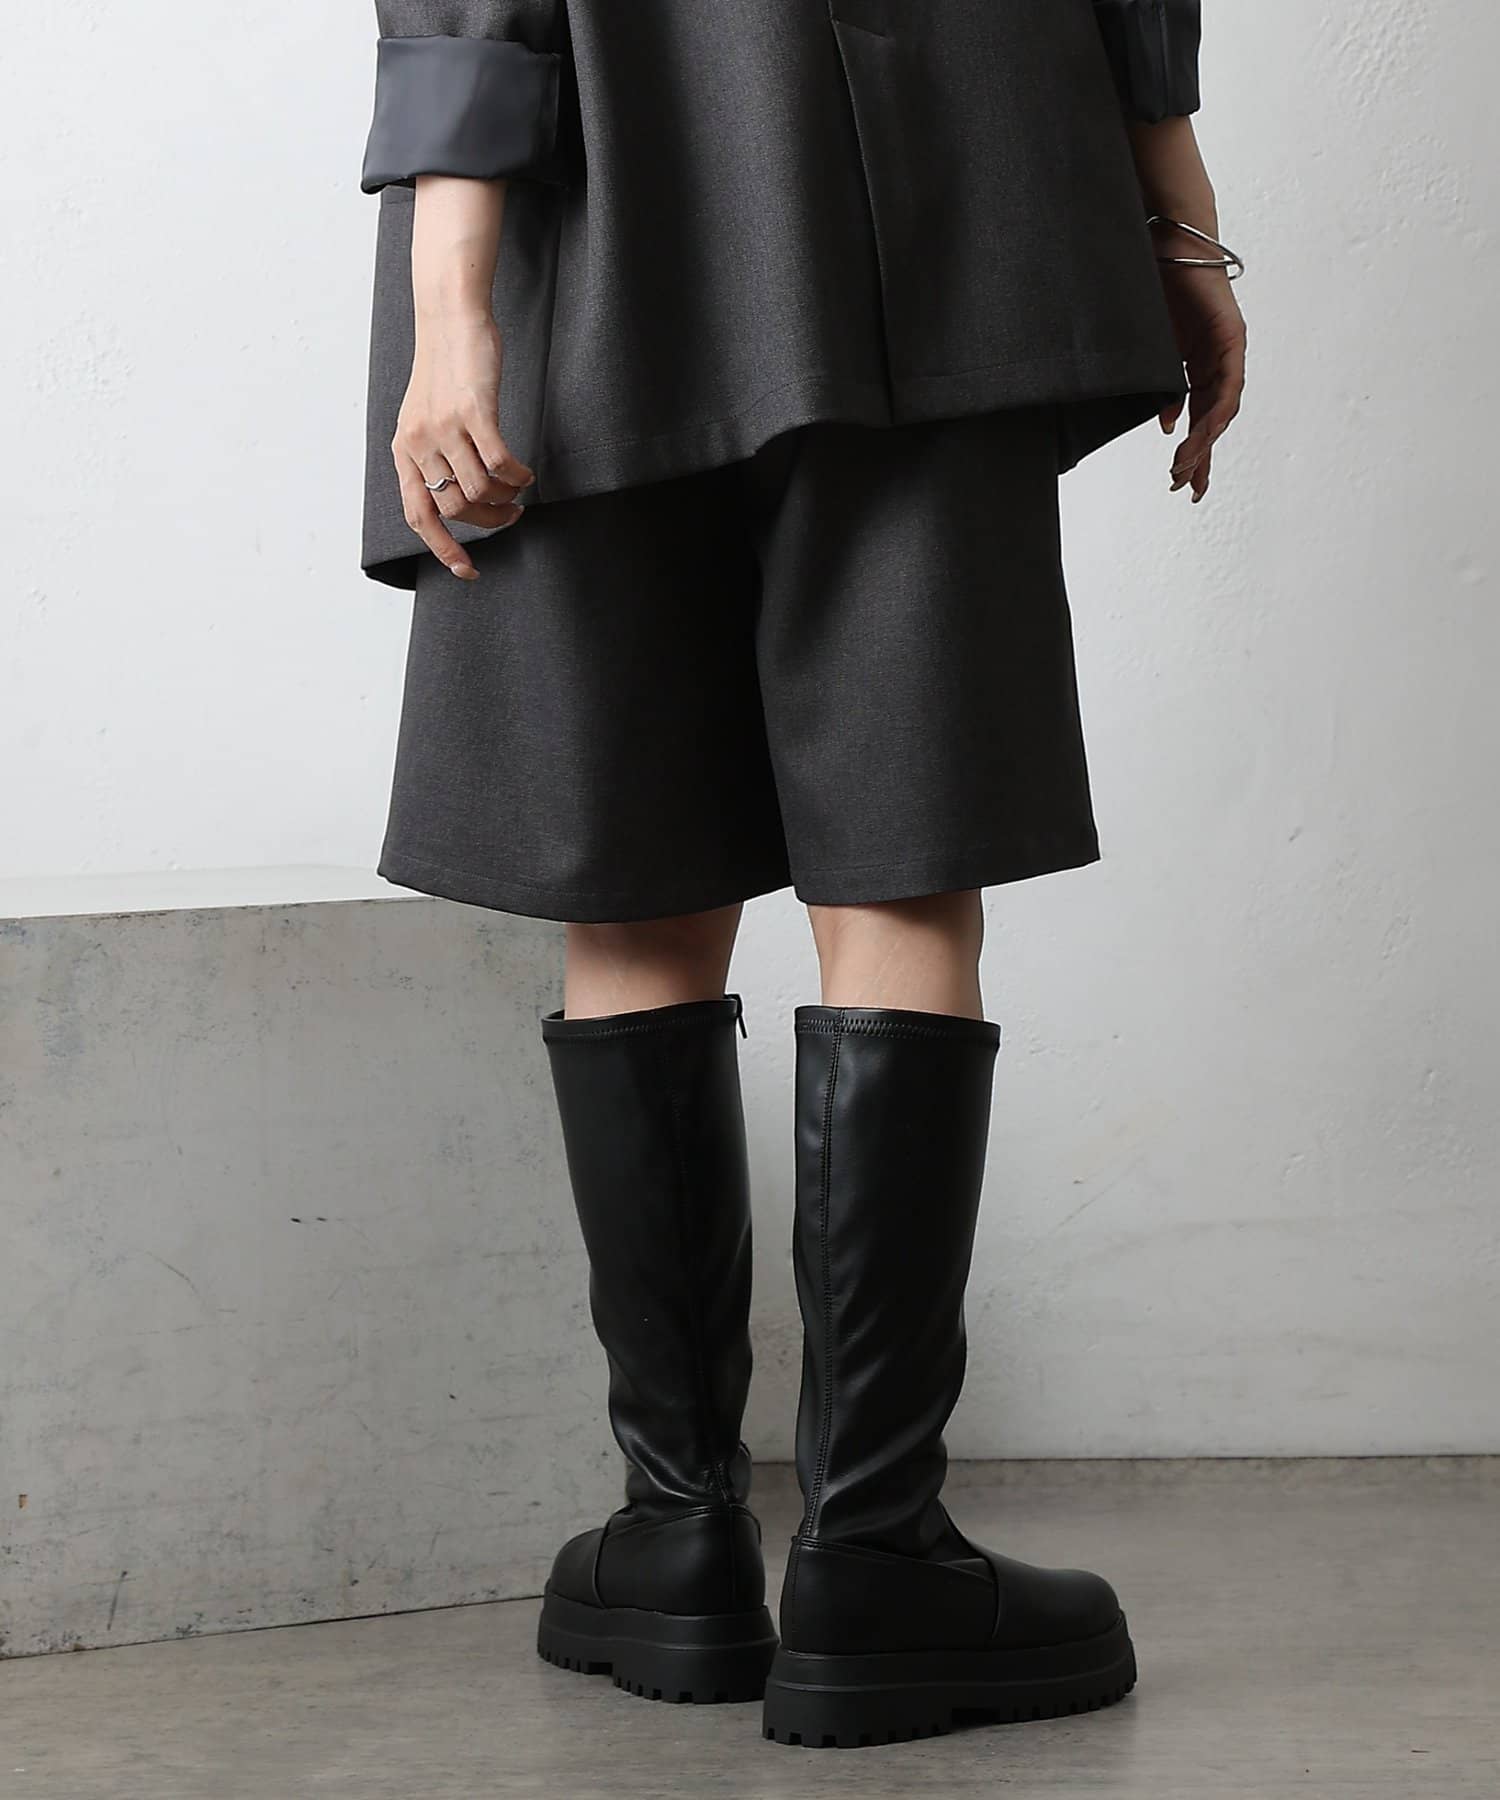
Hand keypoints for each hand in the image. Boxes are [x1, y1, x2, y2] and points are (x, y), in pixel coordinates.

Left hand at [392, 306, 532, 579]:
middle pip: (455, 508)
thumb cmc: (444, 369)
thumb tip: (456, 498)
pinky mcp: (474, 411)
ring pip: (478, 489)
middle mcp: (419, 443)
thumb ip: (432, 456)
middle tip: (510, 515)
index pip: (418, 515)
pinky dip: (517, 476)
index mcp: (404, 450)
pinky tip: (525, 474)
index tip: (468, 570)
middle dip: (487, 520)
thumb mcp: (424, 417)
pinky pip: (499, 463)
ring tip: (519, 493)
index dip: (442, 549)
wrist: (449, 317)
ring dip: (505, 499)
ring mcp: (445, 427)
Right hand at [1156, 258, 1246, 503]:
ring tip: (1187, 466)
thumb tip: (1167, 422)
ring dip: (1206, 440)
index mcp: (1197, 365)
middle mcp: (1217, 360)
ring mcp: (1226, 348)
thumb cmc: (1154, 286)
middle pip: (1213, 418)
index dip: (1192, 449)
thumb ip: (1160, 385)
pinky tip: (1204, 430)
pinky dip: (1216, 407)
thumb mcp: (1151, 349)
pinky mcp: (1230, 335)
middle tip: (1187, 488)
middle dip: (1200, 456)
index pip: (1198, 415)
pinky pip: (1228, 381)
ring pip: (1222, 407)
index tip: (1179, 478)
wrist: (1166, 240)